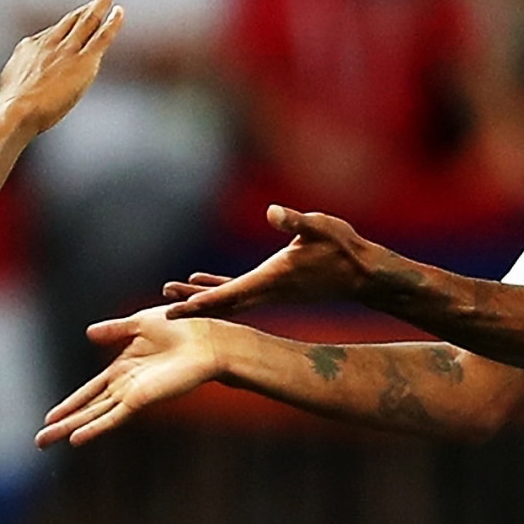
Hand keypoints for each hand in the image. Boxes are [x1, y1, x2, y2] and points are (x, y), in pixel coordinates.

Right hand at [0, 0, 124, 132]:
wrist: (16, 109)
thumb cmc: (11, 107)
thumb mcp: (10, 82)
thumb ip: (21, 74)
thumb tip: (22, 79)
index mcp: (31, 47)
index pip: (55, 31)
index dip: (69, 23)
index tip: (77, 17)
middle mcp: (50, 43)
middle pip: (73, 18)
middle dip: (88, 4)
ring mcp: (67, 50)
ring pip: (88, 20)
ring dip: (100, 2)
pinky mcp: (83, 60)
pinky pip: (102, 36)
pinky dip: (112, 22)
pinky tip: (119, 11)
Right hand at [36, 305, 221, 447]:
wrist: (208, 338)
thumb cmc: (183, 328)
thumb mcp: (141, 322)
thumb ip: (115, 329)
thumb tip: (88, 333)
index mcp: (124, 369)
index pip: (90, 391)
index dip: (70, 404)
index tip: (50, 416)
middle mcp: (126, 386)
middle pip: (87, 409)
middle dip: (63, 423)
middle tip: (39, 441)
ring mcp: (133, 395)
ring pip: (94, 416)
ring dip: (70, 429)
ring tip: (45, 441)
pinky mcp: (143, 400)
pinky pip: (113, 417)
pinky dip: (94, 428)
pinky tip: (76, 439)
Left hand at [162, 205, 381, 318]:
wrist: (363, 274)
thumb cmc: (343, 247)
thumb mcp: (321, 227)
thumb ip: (296, 221)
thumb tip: (273, 211)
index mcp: (272, 278)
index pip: (228, 293)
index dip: (200, 302)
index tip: (173, 311)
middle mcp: (267, 290)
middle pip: (221, 303)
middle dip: (191, 306)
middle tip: (159, 310)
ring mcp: (269, 291)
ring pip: (227, 300)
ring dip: (199, 299)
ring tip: (170, 294)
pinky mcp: (273, 287)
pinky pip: (237, 291)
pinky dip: (217, 288)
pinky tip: (200, 280)